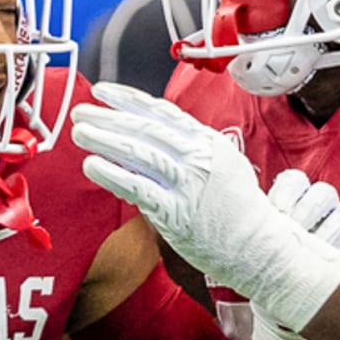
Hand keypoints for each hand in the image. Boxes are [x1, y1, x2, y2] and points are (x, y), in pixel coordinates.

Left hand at [70, 82, 339, 330]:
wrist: (260, 248)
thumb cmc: (236, 208)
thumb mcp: (219, 164)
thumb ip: (185, 147)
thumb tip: (142, 133)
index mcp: (208, 141)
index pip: (161, 111)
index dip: (128, 99)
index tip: (102, 91)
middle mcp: (198, 158)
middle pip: (145, 128)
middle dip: (108, 116)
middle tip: (79, 110)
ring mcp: (188, 185)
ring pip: (138, 153)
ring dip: (104, 139)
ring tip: (79, 132)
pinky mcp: (176, 214)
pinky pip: (137, 189)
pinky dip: (112, 174)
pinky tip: (92, 165)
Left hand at [247, 169, 339, 339]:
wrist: (284, 306)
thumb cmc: (266, 272)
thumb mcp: (251, 248)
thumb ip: (244, 226)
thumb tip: (209, 207)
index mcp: (291, 203)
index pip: (295, 181)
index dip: (287, 192)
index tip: (275, 210)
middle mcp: (320, 210)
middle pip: (322, 193)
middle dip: (306, 211)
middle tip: (292, 229)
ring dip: (329, 230)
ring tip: (313, 248)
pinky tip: (336, 261)